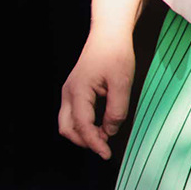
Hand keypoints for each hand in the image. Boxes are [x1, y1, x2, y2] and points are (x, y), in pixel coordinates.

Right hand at [58, 30, 136, 159]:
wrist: (109, 34)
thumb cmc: (117, 55)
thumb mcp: (123, 82)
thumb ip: (117, 109)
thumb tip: (110, 131)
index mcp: (78, 92)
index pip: (82, 126)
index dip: (94, 143)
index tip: (106, 155)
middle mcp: (68, 94)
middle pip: (67, 128)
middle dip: (84, 141)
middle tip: (105, 148)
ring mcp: (69, 92)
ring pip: (68, 123)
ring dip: (83, 134)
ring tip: (105, 137)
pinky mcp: (75, 90)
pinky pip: (74, 114)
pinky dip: (84, 124)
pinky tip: (102, 125)